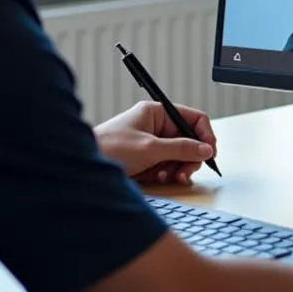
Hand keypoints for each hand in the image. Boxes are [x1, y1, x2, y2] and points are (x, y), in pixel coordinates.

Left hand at [95, 100, 217, 185]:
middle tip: (186, 171)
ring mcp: (151, 144)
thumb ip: (181, 148)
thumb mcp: (150, 148)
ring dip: (177, 168)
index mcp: (157, 113)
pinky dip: (167, 174)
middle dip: (190, 157)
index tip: (210, 151)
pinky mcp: (146, 160)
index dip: (204, 135)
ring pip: (179, 156)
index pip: (193, 118)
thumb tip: (205, 149)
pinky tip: (158, 178)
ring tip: (169, 176)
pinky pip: (167, 166)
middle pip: (189, 140)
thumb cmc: (108, 148)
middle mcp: (156, 127)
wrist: (83, 168)